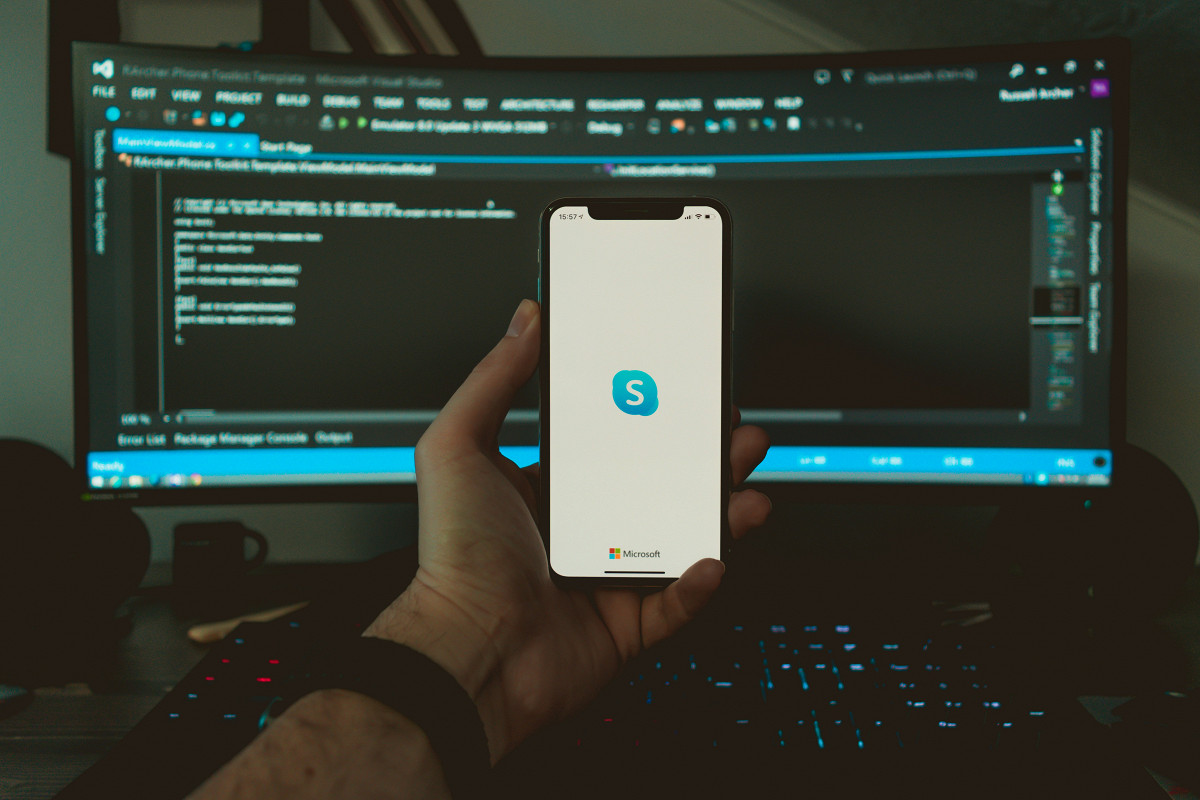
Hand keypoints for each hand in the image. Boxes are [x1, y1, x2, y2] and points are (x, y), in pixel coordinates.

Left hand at [365, 299, 770, 761]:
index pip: (611, 442)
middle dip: (703, 455)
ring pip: (681, 537)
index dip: (652, 416)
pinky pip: (679, 601)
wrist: (467, 653)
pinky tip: (710, 557)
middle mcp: (581, 530)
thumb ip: (492, 380)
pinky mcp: (628, 625)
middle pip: (659, 484)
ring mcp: (609, 577)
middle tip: (730, 430)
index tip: (681, 388)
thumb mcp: (458, 447)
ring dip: (720, 510)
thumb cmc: (454, 558)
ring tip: (744, 484)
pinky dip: (700, 581)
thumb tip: (524, 323)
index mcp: (546, 488)